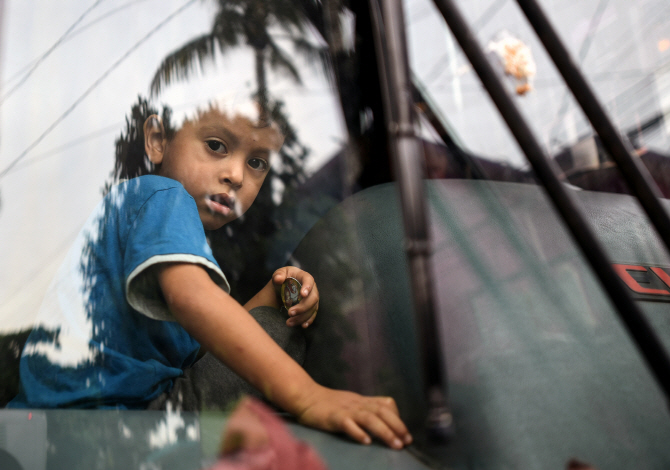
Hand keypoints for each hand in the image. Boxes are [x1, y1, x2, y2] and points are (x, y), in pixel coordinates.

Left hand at [272, 267, 318, 327]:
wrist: (286, 285)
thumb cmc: (284, 277)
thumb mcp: (280, 274)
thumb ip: (278, 275)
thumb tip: (278, 279)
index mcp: (304, 277)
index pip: (309, 280)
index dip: (307, 287)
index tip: (303, 295)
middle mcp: (312, 288)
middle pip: (313, 298)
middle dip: (302, 307)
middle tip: (289, 313)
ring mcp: (313, 298)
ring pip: (312, 308)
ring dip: (302, 317)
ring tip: (289, 322)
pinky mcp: (312, 307)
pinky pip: (313, 314)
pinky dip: (309, 320)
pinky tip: (303, 326)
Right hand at [295, 386, 411, 448]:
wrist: (306, 397)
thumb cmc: (330, 403)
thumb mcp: (352, 403)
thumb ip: (367, 409)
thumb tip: (386, 419)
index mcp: (363, 401)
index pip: (386, 406)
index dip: (398, 419)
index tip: (406, 435)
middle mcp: (358, 404)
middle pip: (382, 412)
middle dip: (397, 426)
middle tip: (406, 441)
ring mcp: (346, 411)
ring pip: (369, 419)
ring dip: (384, 431)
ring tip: (395, 444)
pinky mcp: (333, 418)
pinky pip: (347, 424)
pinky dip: (358, 432)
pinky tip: (366, 441)